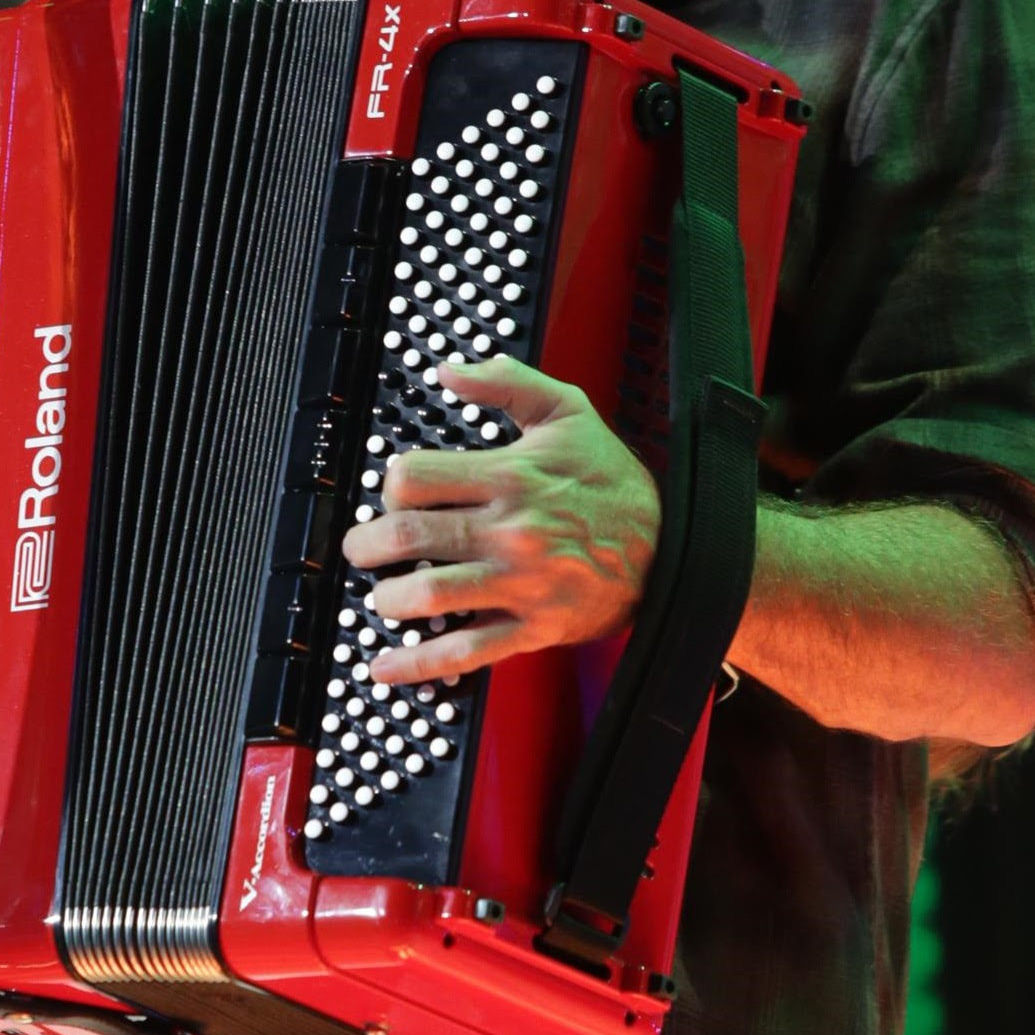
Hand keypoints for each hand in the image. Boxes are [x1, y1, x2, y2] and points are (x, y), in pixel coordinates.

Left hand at [340, 357, 658, 685]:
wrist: (672, 546)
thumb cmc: (612, 480)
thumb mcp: (567, 411)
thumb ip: (506, 381)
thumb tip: (449, 369)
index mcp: (509, 476)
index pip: (414, 479)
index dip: (389, 485)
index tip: (393, 495)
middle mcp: (509, 532)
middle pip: (408, 538)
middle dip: (367, 545)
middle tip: (362, 548)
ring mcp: (520, 584)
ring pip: (428, 594)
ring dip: (388, 598)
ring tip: (383, 594)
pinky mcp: (533, 627)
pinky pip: (467, 651)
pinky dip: (419, 664)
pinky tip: (386, 665)